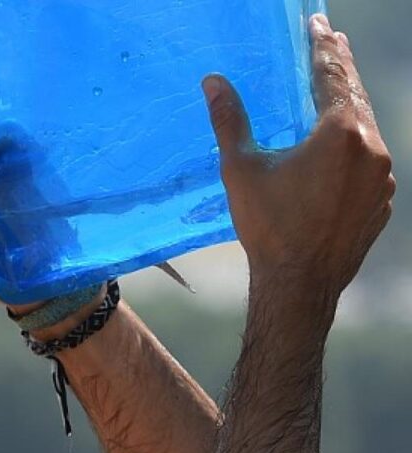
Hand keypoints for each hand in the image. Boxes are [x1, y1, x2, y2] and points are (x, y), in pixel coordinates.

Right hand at [203, 14, 395, 297]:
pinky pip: (370, 164)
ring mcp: (382, 177)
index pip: (332, 74)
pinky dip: (354, 151)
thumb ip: (231, 121)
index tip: (319, 25)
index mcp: (340, 133)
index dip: (323, 46)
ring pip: (366, 130)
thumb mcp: (242, 171)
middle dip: (340, 71)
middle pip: (355, 97)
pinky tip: (337, 156)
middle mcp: (371, 147)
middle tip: (331, 47)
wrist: (299, 285)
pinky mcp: (381, 201)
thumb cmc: (268, 228)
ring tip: (332, 101)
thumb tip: (213, 83)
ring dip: (348, 112)